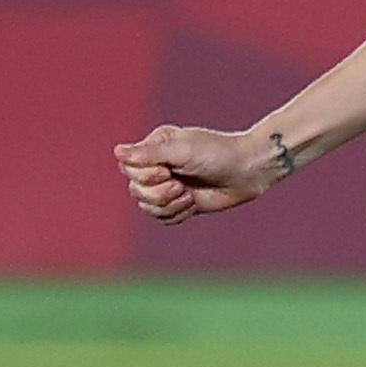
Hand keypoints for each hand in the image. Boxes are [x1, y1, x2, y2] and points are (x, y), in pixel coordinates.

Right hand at [114, 125, 283, 224]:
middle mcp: (157, 166)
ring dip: (169, 205)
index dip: (144, 176)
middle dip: (158, 193)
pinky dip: (177, 214)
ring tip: (188, 195)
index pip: (127, 168)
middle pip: (135, 190)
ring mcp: (167, 186)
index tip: (168, 171)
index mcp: (154, 148)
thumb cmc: (218, 154)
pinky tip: (193, 203)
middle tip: (181, 185)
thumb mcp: (183, 151)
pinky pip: (163, 218)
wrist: (248, 171)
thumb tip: (117, 151)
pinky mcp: (180, 203)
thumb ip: (150, 154)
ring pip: (146, 207)